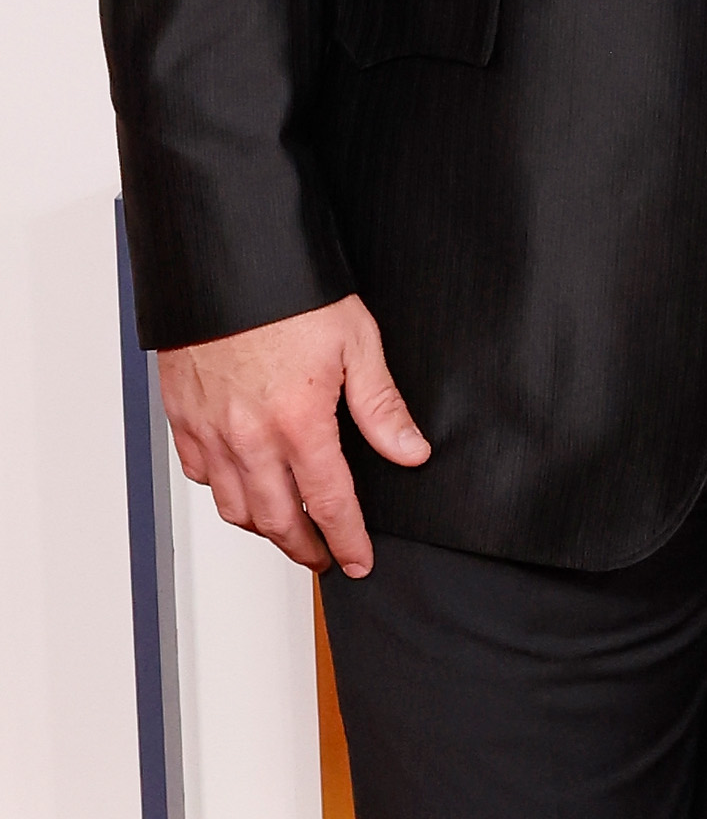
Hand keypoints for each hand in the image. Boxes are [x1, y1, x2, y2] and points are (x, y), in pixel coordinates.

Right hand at [157, 293, 429, 576]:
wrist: (226, 258)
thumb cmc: (291, 292)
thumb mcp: (356, 340)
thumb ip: (380, 406)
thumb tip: (410, 451)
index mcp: (299, 422)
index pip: (329, 503)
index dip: (347, 539)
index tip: (359, 560)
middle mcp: (250, 436)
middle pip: (278, 520)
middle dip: (306, 548)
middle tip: (324, 557)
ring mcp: (211, 429)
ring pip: (234, 507)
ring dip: (263, 528)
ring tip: (287, 530)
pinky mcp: (183, 416)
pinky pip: (200, 474)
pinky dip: (222, 491)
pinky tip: (241, 486)